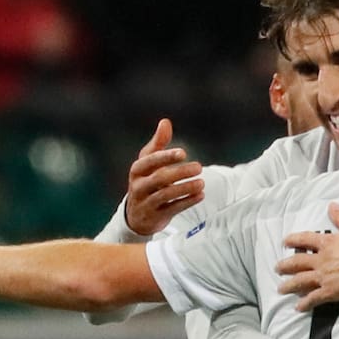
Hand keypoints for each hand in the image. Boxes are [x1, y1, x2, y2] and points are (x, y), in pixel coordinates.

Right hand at [124, 118, 204, 234]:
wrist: (137, 215)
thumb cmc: (146, 181)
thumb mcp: (148, 163)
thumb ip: (158, 143)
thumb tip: (165, 122)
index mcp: (137, 170)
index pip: (149, 161)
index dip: (165, 157)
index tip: (183, 153)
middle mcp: (138, 186)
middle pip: (159, 178)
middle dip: (180, 172)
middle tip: (199, 167)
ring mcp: (145, 203)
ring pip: (166, 195)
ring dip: (185, 188)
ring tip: (202, 183)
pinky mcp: (155, 217)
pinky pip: (172, 209)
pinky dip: (187, 202)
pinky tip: (200, 195)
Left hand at [277, 203, 338, 310]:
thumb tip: (331, 206)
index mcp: (327, 242)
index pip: (304, 240)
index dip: (293, 240)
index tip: (285, 241)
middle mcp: (321, 260)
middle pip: (297, 262)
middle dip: (285, 266)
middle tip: (277, 268)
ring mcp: (324, 277)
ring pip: (300, 281)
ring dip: (289, 286)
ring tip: (281, 289)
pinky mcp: (330, 292)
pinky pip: (313, 298)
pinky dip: (304, 303)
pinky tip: (298, 307)